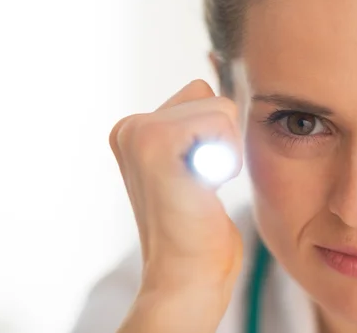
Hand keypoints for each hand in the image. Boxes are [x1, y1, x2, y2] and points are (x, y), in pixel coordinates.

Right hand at [110, 80, 243, 331]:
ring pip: (221, 107)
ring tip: (201, 186)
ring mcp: (139, 132)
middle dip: (222, 141)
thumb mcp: (195, 165)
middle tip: (200, 184)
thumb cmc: (199, 228)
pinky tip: (203, 187)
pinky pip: (221, 121)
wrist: (187, 277)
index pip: (201, 96)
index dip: (216, 138)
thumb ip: (197, 125)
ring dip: (226, 151)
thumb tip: (217, 80)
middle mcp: (130, 126)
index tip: (197, 177)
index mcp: (134, 130)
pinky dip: (226, 157)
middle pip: (212, 96)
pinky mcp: (156, 143)